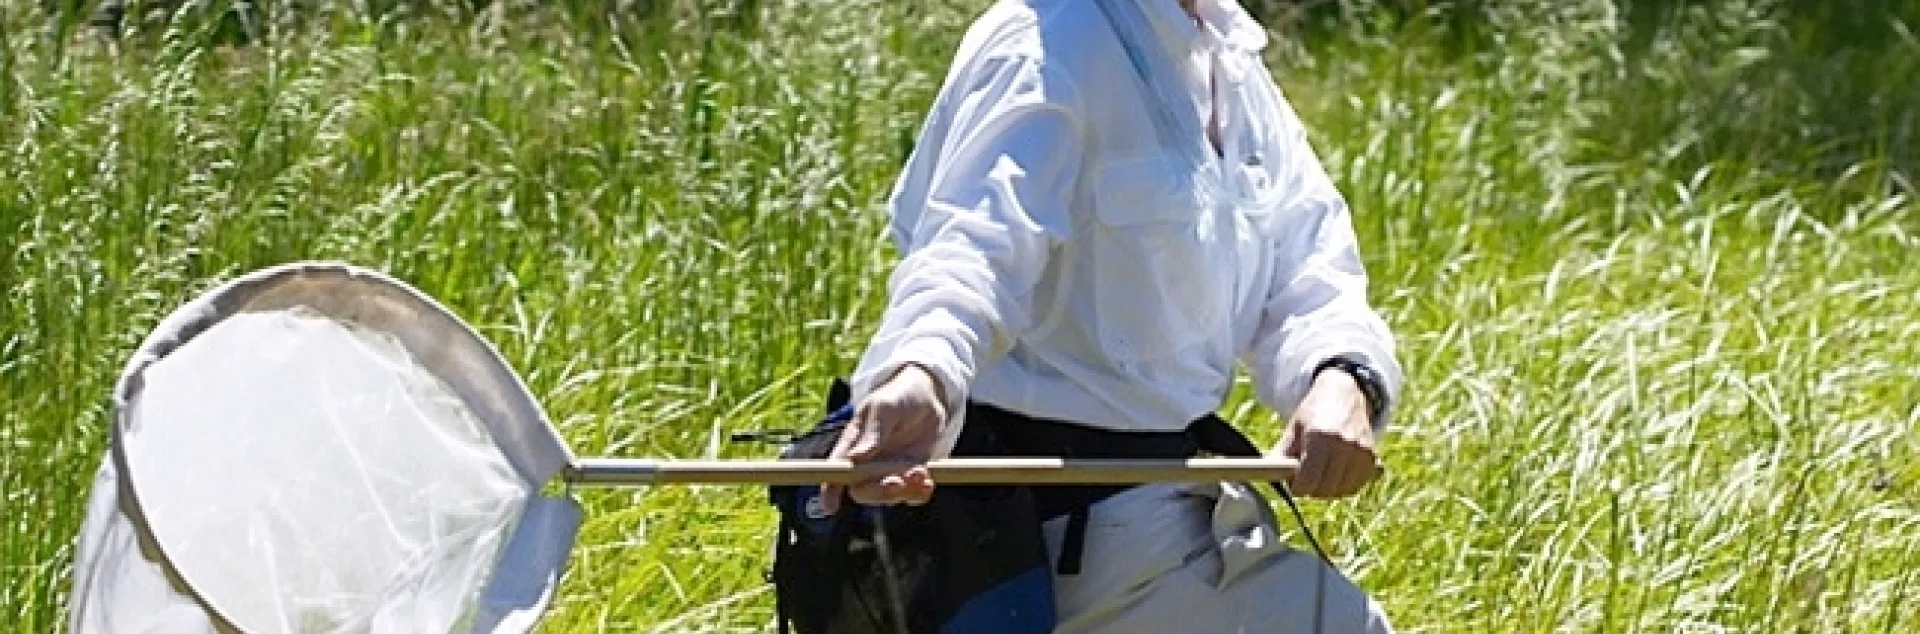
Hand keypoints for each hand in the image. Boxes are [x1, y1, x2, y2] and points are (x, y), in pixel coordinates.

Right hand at [818, 363, 949, 514]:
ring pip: (889, 496)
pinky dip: (919, 493)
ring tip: (920, 473)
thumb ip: (872, 432)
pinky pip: (912, 495)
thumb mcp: (884, 407)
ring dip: (904, 492)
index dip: (829, 491)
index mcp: (851, 445)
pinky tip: (928, 481)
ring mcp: (889, 472)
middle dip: (879, 493)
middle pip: (863, 491)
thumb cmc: (897, 397)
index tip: (830, 506)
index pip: (835, 472)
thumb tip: (855, 458)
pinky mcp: (910, 476)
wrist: (928, 397)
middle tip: (897, 482)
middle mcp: (867, 464)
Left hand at [1274, 369, 1380, 497]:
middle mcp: (1343, 443)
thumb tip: (1267, 477)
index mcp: (1319, 436)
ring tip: (1320, 475)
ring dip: (1328, 490)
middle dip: (1311, 489)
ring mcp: (1360, 451)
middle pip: (1324, 489)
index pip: (1307, 480)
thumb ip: (1280, 455)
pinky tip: (1335, 475)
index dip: (1297, 487)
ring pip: (1341, 491)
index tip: (1293, 482)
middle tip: (1305, 478)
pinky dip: (1344, 486)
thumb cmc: (1314, 413)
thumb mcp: (1293, 429)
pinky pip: (1356, 485)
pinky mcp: (1371, 457)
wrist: (1345, 394)